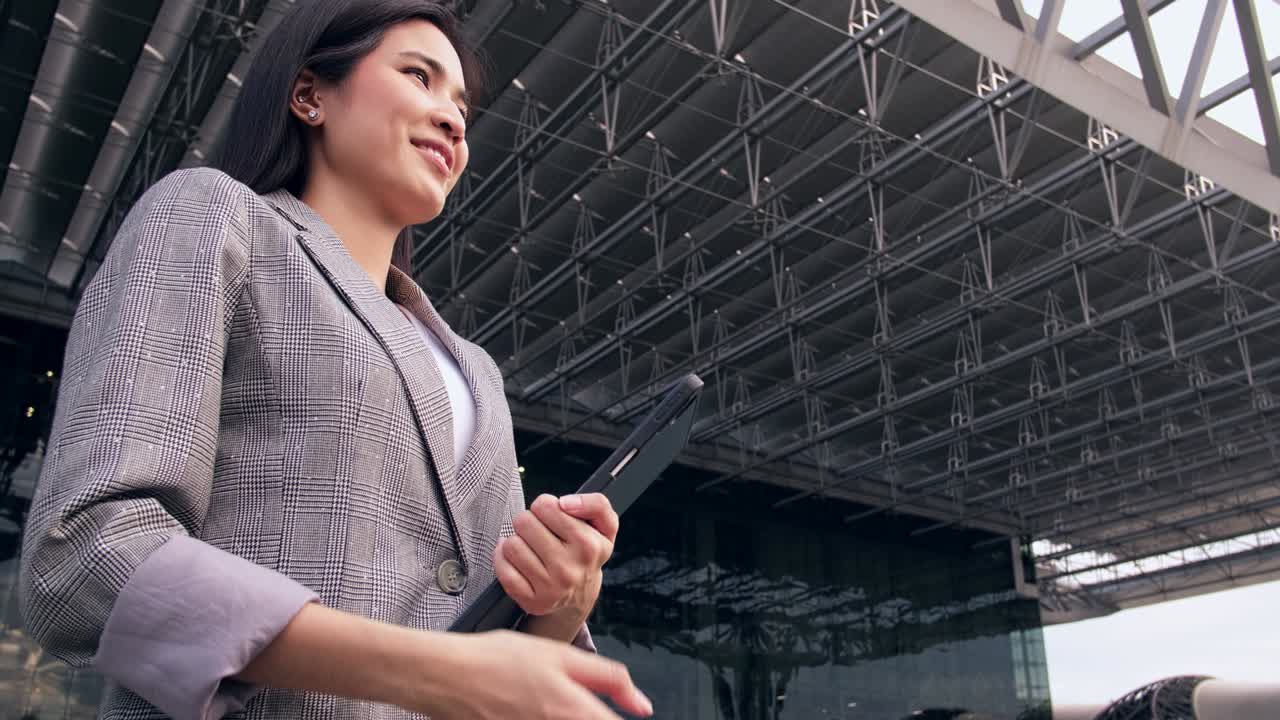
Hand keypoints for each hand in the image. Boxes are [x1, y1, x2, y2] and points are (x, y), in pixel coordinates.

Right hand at [414, 629, 652, 719]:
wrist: (447, 677)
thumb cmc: (497, 660)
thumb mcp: (560, 655)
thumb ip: (608, 678)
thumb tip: (642, 705)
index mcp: (575, 712)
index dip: (621, 717)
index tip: (628, 711)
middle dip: (593, 717)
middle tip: (577, 702)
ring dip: (572, 718)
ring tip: (549, 702)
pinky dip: (545, 719)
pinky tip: (532, 709)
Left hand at [495, 493, 617, 620]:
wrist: (581, 594)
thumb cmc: (587, 553)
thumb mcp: (604, 525)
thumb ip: (596, 504)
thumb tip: (565, 503)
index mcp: (588, 545)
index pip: (545, 506)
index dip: (545, 506)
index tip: (552, 517)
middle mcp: (569, 568)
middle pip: (524, 522)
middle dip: (529, 522)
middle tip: (538, 532)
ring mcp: (549, 587)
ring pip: (511, 545)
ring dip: (517, 541)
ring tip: (530, 547)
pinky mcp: (531, 600)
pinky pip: (503, 569)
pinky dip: (503, 559)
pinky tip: (517, 560)